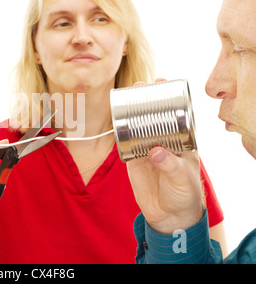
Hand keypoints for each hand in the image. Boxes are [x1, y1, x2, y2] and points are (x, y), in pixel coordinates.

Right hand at [127, 78, 204, 234]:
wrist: (168, 216)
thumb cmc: (184, 194)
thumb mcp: (182, 179)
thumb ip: (170, 165)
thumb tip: (156, 151)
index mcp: (182, 142)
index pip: (177, 116)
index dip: (170, 99)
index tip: (162, 84)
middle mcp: (164, 142)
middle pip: (155, 116)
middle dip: (147, 100)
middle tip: (139, 86)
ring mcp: (147, 149)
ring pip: (138, 126)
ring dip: (132, 112)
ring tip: (125, 97)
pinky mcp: (133, 159)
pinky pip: (125, 143)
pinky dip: (120, 131)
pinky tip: (116, 118)